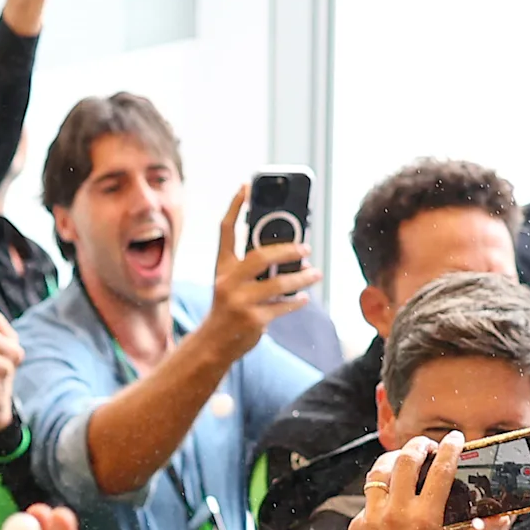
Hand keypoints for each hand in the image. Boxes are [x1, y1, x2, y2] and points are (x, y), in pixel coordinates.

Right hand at [201, 189, 321, 352]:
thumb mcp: (232, 283)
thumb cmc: (228, 308)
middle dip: (287, 250)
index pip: (226, 230)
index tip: (246, 186)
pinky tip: (303, 299)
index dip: (235, 207)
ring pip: (278, 284)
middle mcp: (228, 281)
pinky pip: (281, 306)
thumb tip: (290, 256)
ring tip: (315, 274)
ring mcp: (240, 301)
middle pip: (260, 256)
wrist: (214, 343)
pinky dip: (295, 302)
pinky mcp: (252, 320)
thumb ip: (253, 268)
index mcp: (223, 267)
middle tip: (306, 248)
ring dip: (301, 279)